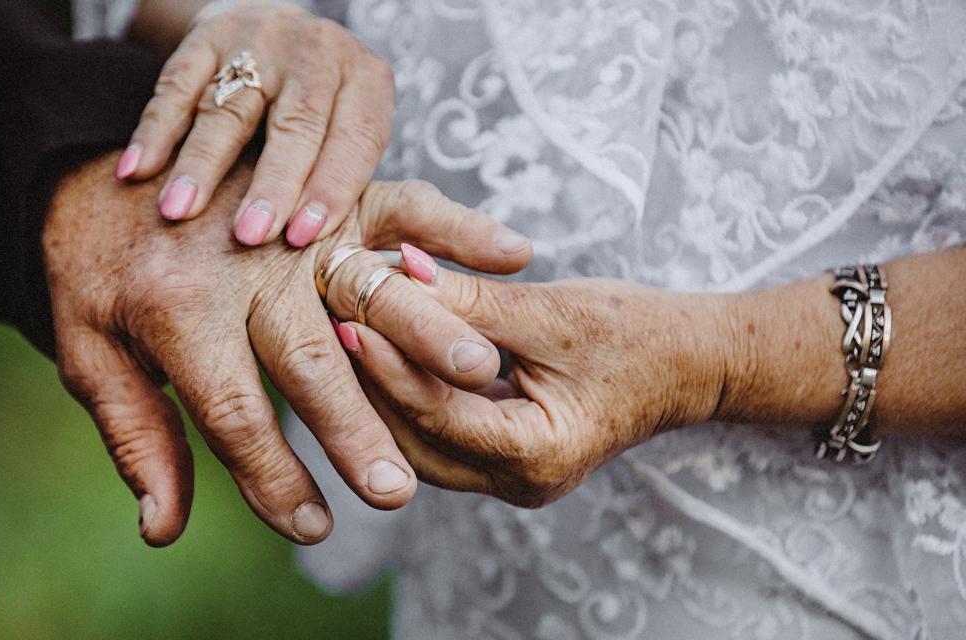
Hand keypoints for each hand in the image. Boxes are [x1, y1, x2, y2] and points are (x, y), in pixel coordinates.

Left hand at [44, 151, 531, 545]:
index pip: (235, 415)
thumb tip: (164, 529)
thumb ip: (136, 437)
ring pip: (368, 286)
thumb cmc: (95, 271)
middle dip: (355, 431)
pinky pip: (401, 202)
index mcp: (176, 312)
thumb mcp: (88, 353)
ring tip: (477, 377)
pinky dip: (459, 225)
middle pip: (310, 361)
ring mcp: (291, 218)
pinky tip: (513, 254)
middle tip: (396, 493)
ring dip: (427, 331)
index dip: (274, 480)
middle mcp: (242, 266)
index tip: (313, 530)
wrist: (93, 163)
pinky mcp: (324, 185)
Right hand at [115, 4, 393, 246]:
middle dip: (271, 183)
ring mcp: (261, 40)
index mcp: (367, 82)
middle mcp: (319, 54)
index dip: (330, 187)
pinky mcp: (208, 35)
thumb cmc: (322, 115)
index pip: (355, 138)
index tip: (301, 238)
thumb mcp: (349, 135)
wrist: (278, 38)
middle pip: (296, 122)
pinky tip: (136, 171)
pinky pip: (176, 85)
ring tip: (178, 213)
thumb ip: (348, 189)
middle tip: (248, 236)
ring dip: (201, 164)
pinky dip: (154, 131)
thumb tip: (342, 274)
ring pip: (229, 106)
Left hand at [326, 259, 730, 506]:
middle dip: (372, 380)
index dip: (387, 363)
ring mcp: (510, 477)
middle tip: (333, 319)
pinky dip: (412, 389)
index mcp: (538, 456)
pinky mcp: (503, 456)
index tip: (348, 313)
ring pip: (419, 439)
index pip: (437, 413)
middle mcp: (520, 482)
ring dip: (384, 386)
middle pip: (415, 439)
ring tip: (349, 327)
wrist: (692, 361)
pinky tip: (385, 346)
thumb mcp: (551, 310)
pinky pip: (440, 428)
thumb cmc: (637, 331)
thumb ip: (470, 301)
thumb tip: (396, 272)